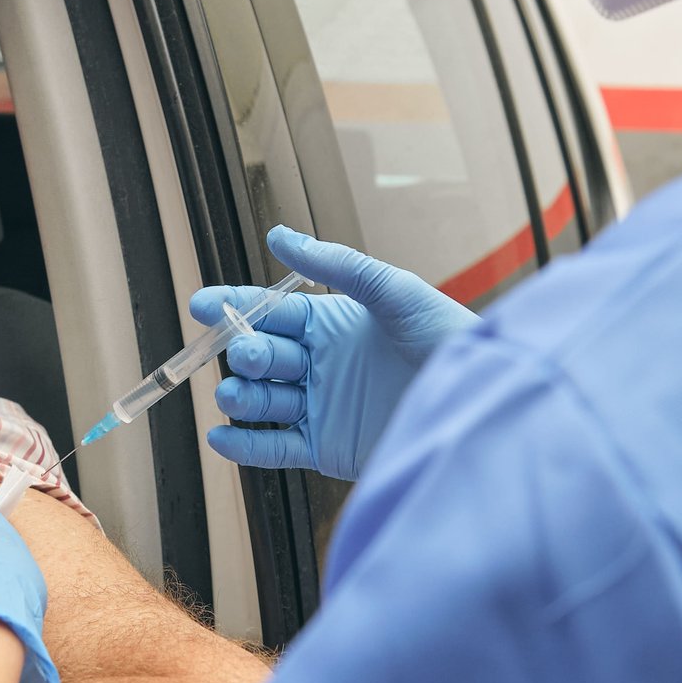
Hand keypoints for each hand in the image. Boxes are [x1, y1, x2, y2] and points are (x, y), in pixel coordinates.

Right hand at [192, 224, 476, 479]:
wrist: (480, 400)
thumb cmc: (447, 338)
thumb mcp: (394, 291)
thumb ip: (336, 265)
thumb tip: (277, 234)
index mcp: (330, 322)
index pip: (269, 313)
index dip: (233, 307)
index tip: (201, 304)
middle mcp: (320, 364)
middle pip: (261, 357)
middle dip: (245, 353)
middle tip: (250, 354)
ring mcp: (321, 407)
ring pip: (261, 402)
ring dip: (240, 397)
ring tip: (237, 394)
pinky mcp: (326, 448)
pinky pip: (275, 447)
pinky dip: (245, 445)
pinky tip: (221, 437)